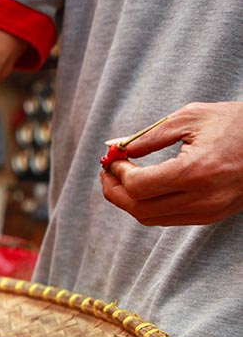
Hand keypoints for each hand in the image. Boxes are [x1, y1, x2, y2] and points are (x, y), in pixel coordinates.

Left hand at [101, 101, 242, 225]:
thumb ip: (149, 136)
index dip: (116, 174)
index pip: (139, 186)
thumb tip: (116, 149)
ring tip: (120, 179)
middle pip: (139, 209)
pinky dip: (148, 206)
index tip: (111, 159)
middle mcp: (203, 198)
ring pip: (151, 218)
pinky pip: (168, 219)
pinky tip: (143, 187)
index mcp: (196, 172)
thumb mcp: (190, 118)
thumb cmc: (234, 123)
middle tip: (107, 173)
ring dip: (129, 201)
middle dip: (114, 192)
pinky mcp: (213, 216)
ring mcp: (209, 211)